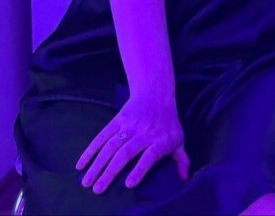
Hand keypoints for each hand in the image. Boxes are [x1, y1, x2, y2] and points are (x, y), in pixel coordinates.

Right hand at [75, 94, 190, 194]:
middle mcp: (143, 133)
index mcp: (159, 140)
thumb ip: (181, 160)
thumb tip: (185, 180)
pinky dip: (90, 150)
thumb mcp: (178, 139)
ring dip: (97, 164)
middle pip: (125, 153)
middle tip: (98, 190)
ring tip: (87, 182)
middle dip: (110, 172)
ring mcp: (128, 126)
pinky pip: (102, 136)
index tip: (128, 184)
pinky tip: (80, 164)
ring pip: (110, 146)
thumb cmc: (167, 123)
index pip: (150, 156)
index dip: (140, 169)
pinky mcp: (117, 121)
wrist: (156, 94)